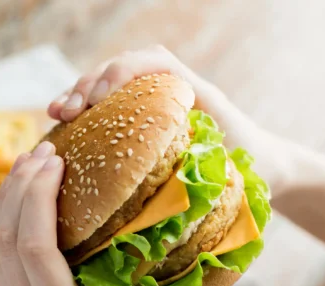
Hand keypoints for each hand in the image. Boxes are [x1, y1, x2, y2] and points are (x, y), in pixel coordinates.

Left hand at [0, 140, 174, 285]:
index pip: (37, 253)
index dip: (38, 200)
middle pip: (7, 243)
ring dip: (6, 202)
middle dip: (18, 187)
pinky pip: (1, 265)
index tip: (55, 160)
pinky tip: (23, 205)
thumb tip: (201, 241)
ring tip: (29, 163)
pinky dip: (6, 226)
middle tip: (44, 147)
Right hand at [49, 45, 294, 194]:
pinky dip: (82, 118)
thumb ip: (213, 164)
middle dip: (89, 85)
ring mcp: (152, 104)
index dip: (122, 72)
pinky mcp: (139, 121)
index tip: (101, 98)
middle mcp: (170, 89)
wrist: (268, 166)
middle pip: (121, 69)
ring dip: (78, 97)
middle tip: (68, 111)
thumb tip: (172, 186)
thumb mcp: (240, 163)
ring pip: (106, 87)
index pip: (154, 61)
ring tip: (56, 116)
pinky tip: (60, 132)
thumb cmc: (256, 166)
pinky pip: (105, 111)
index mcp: (194, 90)